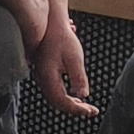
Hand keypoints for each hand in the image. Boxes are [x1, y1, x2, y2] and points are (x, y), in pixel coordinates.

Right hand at [33, 5, 96, 119]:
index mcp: (48, 77)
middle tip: (91, 111)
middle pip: (57, 103)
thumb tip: (83, 95)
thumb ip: (78, 77)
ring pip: (54, 98)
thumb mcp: (74, 57)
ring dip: (70, 104)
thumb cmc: (62, 37)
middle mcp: (42, 79)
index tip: (92, 111)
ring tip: (85, 106)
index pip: (62, 102)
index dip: (77, 110)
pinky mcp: (44, 72)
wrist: (49, 22)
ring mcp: (41, 76)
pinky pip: (54, 91)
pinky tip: (75, 94)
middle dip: (74, 110)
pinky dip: (65, 96)